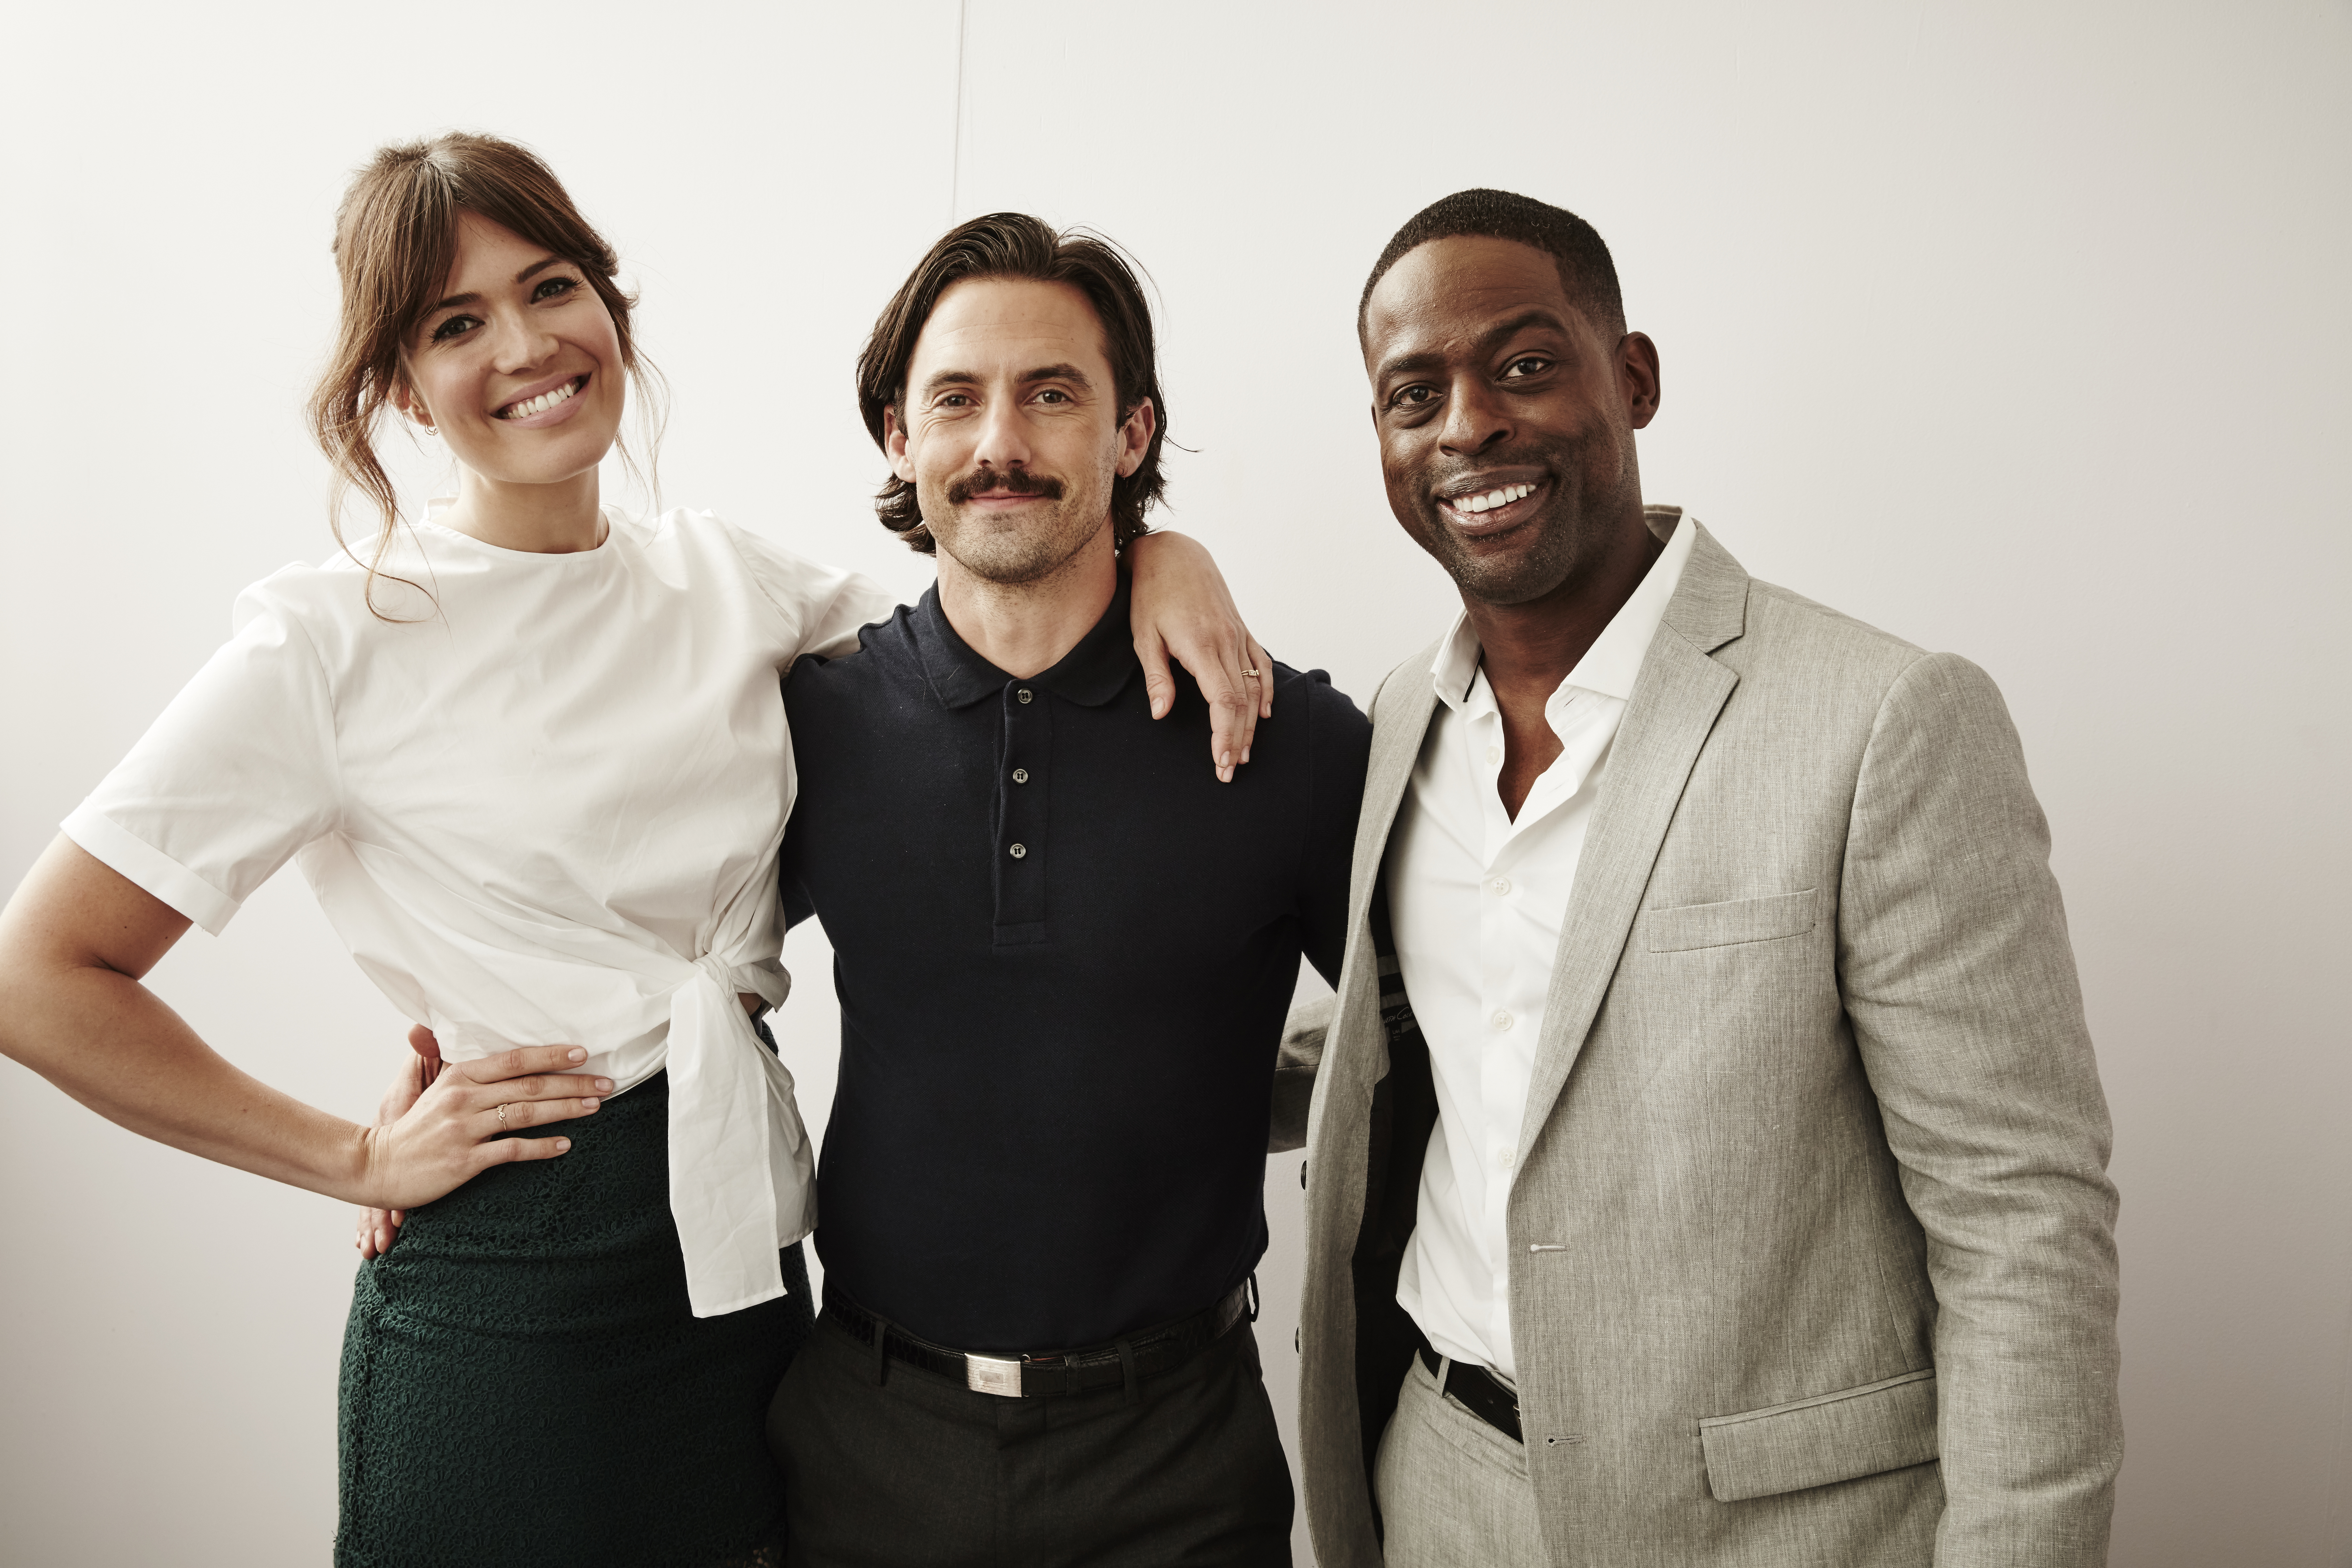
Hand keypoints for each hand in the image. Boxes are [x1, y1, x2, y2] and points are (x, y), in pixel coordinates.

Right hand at [352, 1033, 608, 1221]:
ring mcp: (463, 1129)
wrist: (375, 1165)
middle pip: (528, 1085)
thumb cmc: (415, 1128)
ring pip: (525, 1113)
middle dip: (572, 1082)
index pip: (513, 1060)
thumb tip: (499, 1054)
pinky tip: (565, 1144)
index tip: (583, 1053)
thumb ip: (469, 1072)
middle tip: (607, 1082)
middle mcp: (463, 1098)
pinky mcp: (464, 1160)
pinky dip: (541, 1146)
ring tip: (596, 1106)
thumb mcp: (436, 1090)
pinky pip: (511, 1150)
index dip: (550, 1055)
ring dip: (565, 1109)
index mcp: (459, 1077)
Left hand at [1126, 531, 1272, 782]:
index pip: (1224, 700)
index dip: (1225, 734)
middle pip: (1242, 701)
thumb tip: (1161, 713)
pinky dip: (1266, 691)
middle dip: (1237, 739)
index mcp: (1202, 645)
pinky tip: (1264, 714)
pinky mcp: (1240, 629)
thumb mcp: (1144, 636)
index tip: (1220, 761)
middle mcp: (1227, 641)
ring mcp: (1238, 634)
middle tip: (1229, 770)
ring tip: (1242, 752)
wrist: (1172, 553)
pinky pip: (1260, 664)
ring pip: (1254, 687)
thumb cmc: (1151, 594)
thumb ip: (1157, 676)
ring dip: (1251, 724)